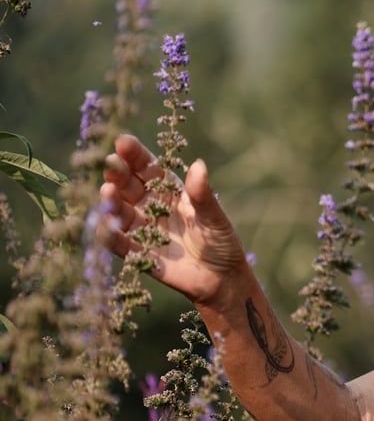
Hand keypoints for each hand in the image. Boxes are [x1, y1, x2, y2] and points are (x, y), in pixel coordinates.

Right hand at [99, 134, 247, 305]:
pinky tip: (105, 225)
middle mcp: (150, 205)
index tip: (122, 142)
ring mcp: (141, 228)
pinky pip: (117, 242)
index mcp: (169, 190)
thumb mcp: (214, 217)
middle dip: (117, 173)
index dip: (134, 154)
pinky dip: (109, 234)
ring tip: (108, 191)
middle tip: (110, 163)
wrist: (221, 278)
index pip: (147, 167)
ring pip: (118, 210)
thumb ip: (203, 195)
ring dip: (110, 201)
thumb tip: (198, 165)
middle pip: (128, 185)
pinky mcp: (137, 252)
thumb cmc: (220, 241)